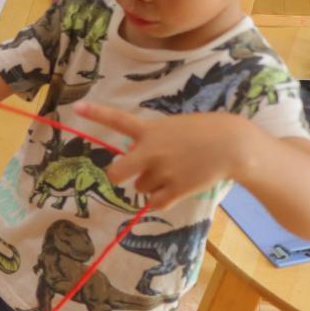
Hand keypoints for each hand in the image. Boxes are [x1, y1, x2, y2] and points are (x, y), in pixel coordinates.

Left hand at [74, 102, 252, 210]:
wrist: (234, 146)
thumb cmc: (206, 132)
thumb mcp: (175, 127)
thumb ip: (154, 140)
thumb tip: (140, 163)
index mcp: (150, 130)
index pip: (117, 120)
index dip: (95, 114)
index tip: (76, 107)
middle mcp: (151, 151)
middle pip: (117, 174)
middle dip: (119, 176)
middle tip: (127, 175)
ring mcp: (162, 171)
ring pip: (141, 188)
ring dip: (152, 184)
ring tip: (174, 172)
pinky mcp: (176, 189)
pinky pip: (156, 203)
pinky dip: (162, 200)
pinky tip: (176, 188)